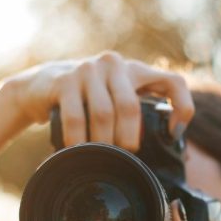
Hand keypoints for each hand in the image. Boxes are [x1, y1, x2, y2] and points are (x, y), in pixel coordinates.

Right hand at [3, 51, 194, 149]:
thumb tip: (173, 149)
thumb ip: (138, 116)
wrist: (39, 87)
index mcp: (135, 71)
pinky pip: (76, 117)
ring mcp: (88, 69)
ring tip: (99, 157)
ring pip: (103, 113)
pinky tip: (77, 150)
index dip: (181, 107)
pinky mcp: (64, 80)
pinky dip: (78, 140)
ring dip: (102, 142)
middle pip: (131, 106)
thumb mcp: (114, 100)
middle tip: (123, 156)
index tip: (174, 134)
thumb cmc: (85, 100)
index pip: (173, 82)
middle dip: (128, 138)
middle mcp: (115, 64)